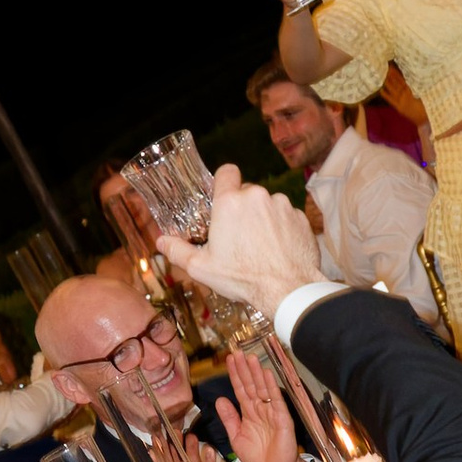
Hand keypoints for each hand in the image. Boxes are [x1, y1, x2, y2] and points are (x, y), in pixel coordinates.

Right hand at [159, 167, 322, 332]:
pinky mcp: (299, 217)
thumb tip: (161, 242)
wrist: (287, 289)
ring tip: (260, 245)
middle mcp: (257, 196)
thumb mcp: (202, 268)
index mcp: (230, 203)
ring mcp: (281, 205)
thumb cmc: (243, 278)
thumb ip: (178, 251)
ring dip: (263, 218)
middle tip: (238, 234)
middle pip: (246, 192)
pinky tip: (277, 249)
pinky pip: (286, 216)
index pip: (226, 172)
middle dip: (242, 209)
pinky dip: (282, 228)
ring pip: (268, 204)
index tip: (222, 197)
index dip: (223, 182)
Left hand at [214, 345, 302, 461]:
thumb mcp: (236, 437)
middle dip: (244, 369)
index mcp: (249, 413)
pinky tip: (266, 374)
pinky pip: (276, 400)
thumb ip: (229, 419)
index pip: (240, 390)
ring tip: (250, 357)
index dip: (235, 375)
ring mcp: (272, 412)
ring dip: (256, 373)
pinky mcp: (282, 418)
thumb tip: (220, 400)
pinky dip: (270, 386)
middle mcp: (260, 409)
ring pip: (262, 388)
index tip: (229, 360)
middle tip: (237, 352)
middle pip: (250, 385)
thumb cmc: (259, 458)